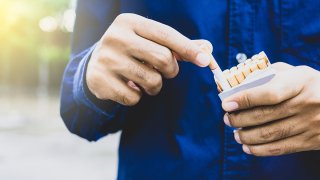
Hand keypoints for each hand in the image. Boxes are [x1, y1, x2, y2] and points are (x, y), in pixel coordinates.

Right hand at [86, 13, 211, 105]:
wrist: (95, 64)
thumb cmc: (131, 51)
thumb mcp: (148, 40)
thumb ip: (176, 45)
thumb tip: (207, 49)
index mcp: (130, 22)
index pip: (166, 34)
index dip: (188, 49)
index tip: (204, 61)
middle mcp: (116, 37)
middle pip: (163, 58)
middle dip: (171, 70)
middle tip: (165, 71)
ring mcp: (106, 59)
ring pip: (151, 80)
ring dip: (155, 86)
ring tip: (145, 79)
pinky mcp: (99, 80)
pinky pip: (134, 98)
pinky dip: (137, 97)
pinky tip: (128, 87)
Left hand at [222, 62, 319, 155]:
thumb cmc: (312, 86)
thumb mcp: (297, 73)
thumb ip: (271, 74)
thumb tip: (241, 84)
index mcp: (301, 83)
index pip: (269, 93)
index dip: (245, 99)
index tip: (226, 103)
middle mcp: (306, 104)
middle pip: (265, 115)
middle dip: (239, 119)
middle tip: (227, 119)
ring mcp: (309, 124)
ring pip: (270, 134)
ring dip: (246, 136)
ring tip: (236, 133)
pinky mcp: (310, 141)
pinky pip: (280, 148)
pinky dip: (259, 150)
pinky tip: (247, 147)